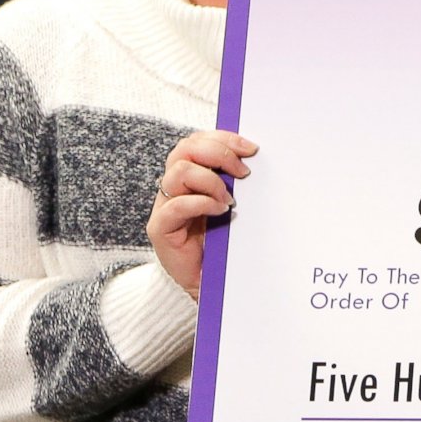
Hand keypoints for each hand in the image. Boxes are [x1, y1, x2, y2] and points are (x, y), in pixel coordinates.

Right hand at [147, 131, 256, 296]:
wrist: (210, 282)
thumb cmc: (225, 243)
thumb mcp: (234, 207)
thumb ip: (238, 184)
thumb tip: (260, 161)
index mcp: (191, 177)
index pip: (197, 142)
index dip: (223, 138)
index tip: (252, 148)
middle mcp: (174, 187)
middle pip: (184, 149)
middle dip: (218, 152)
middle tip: (243, 172)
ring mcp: (165, 207)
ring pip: (178, 172)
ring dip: (210, 181)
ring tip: (230, 200)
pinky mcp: (161, 229)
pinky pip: (175, 206)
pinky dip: (201, 203)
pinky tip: (220, 211)